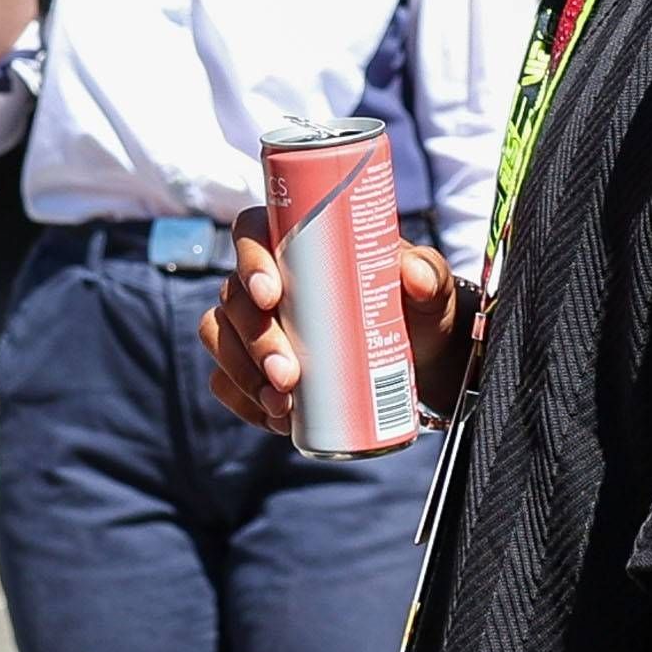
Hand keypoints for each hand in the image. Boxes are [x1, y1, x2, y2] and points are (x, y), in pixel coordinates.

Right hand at [201, 211, 462, 436]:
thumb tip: (415, 278)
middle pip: (234, 299)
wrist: (417, 360)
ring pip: (221, 339)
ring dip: (244, 374)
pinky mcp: (251, 366)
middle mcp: (264, 280)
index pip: (252, 233)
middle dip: (255, 340)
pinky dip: (244, 402)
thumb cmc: (415, 308)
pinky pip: (226, 382)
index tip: (270, 295)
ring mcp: (252, 325)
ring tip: (283, 405)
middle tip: (288, 374)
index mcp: (296, 243)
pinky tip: (275, 418)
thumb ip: (428, 274)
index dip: (250, 261)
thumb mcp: (429, 287)